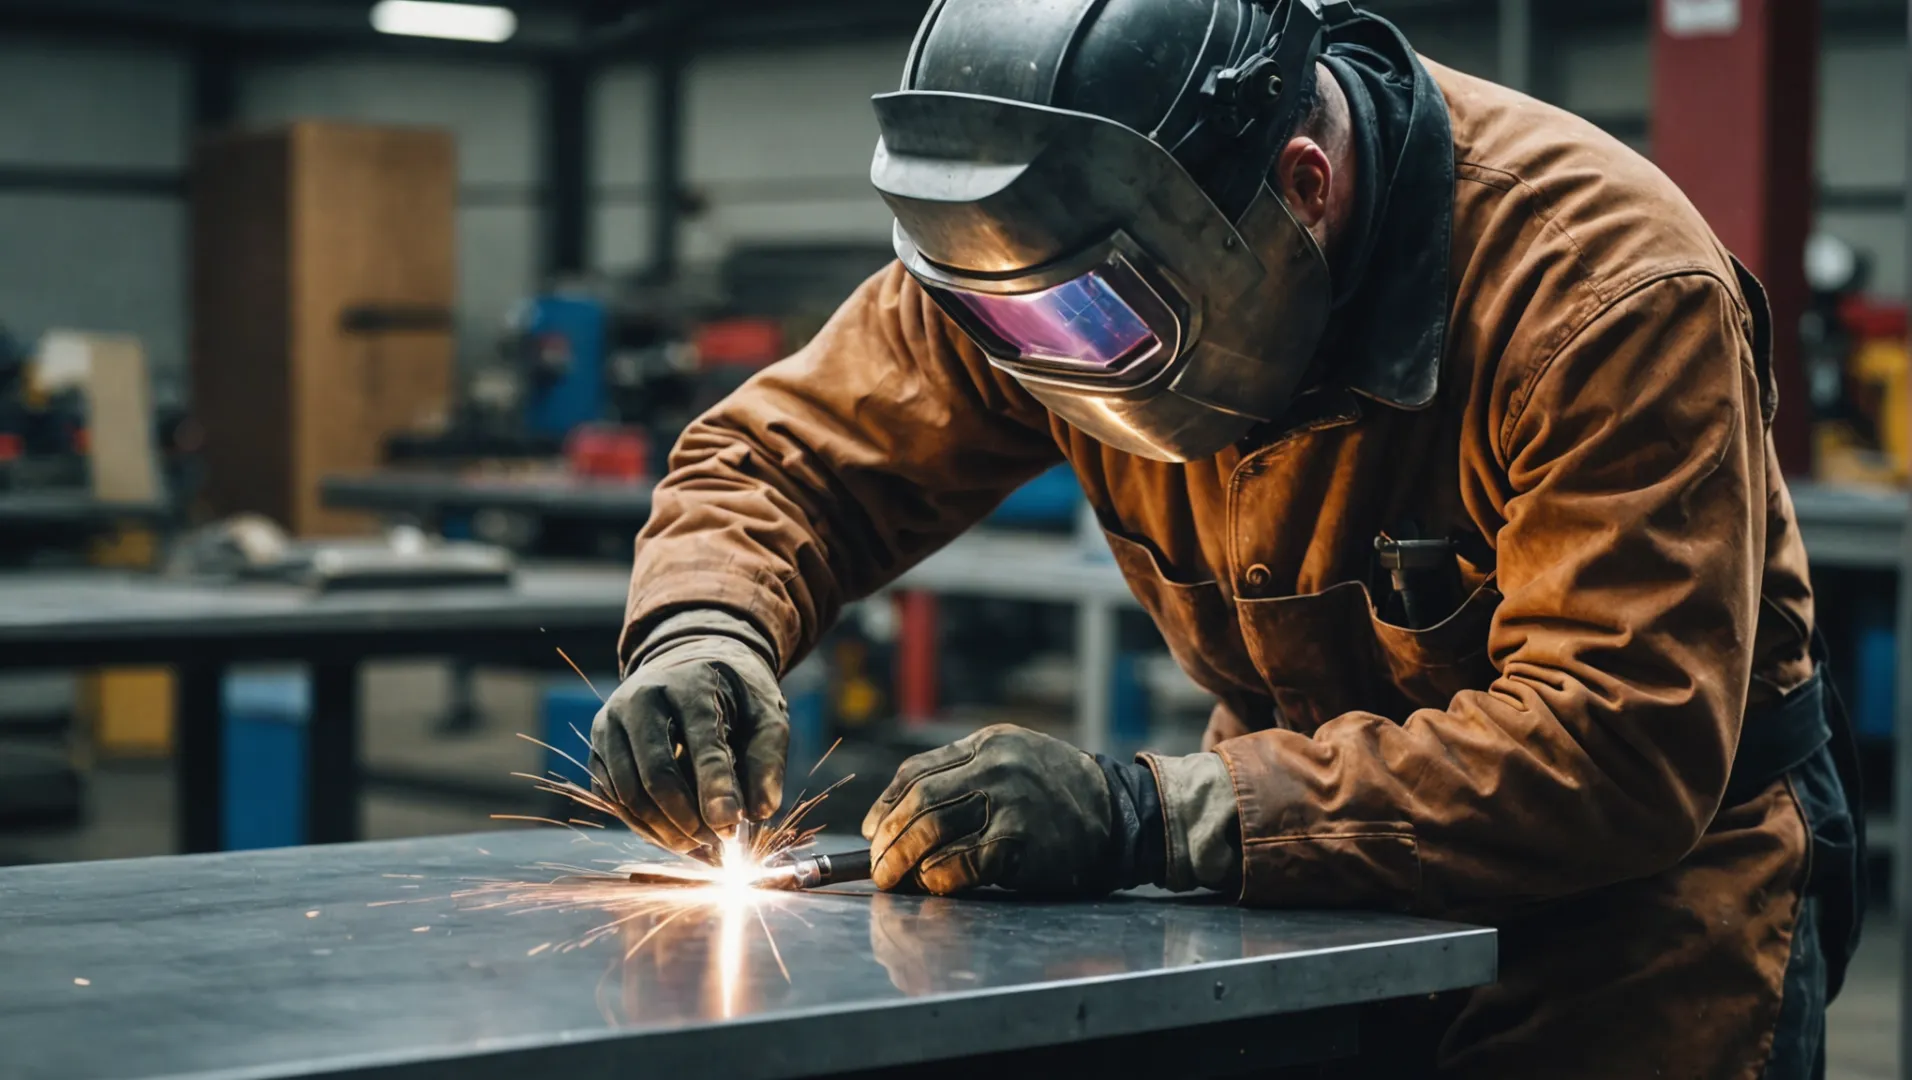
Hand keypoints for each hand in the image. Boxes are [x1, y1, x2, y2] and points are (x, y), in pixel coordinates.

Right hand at [590, 616, 787, 856]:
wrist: (687, 665)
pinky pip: (614, 799)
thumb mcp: (766, 715)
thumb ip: (768, 761)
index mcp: (690, 684)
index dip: (716, 789)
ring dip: (665, 830)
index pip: (701, 743)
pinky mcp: (598, 748)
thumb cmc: (734, 696)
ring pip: (629, 793)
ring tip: (701, 844)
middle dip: (688, 819)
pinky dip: (643, 827)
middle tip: (719, 842)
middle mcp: (641, 699)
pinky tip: (675, 836)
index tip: (731, 826)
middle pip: (656, 775)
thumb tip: (759, 812)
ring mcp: (611, 723)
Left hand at [859, 724, 1115, 895]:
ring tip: (892, 878)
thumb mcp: (1013, 762)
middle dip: (888, 837)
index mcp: (988, 744)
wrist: (1118, 815)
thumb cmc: (1056, 795)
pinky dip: (938, 876)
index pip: (917, 771)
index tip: (871, 829)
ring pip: (933, 830)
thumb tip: (897, 817)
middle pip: (919, 801)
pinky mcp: (1021, 842)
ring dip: (903, 859)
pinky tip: (933, 884)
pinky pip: (962, 863)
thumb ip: (963, 775)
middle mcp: (996, 767)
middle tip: (877, 864)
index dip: (886, 803)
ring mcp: (1009, 803)